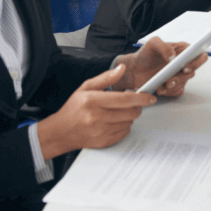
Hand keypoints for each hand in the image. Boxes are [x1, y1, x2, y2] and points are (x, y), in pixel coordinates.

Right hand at [36, 64, 156, 158]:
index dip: (141, 98)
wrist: (60, 132)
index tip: (150, 97)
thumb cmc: (74, 108)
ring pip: (128, 123)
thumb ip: (106, 78)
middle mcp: (96, 117)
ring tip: (118, 112)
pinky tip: (114, 122)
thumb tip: (122, 68)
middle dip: (137, 107)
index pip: (124, 99)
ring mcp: (100, 132)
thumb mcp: (86, 87)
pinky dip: (124, 126)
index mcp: (92, 101)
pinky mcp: (103, 142)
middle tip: (133, 103)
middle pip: (130, 112)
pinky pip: (124, 133)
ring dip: (129, 116)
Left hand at [111, 37, 207, 95]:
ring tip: (162, 86)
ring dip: (173, 86)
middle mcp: (184, 63)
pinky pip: (177, 91)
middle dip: (181, 78)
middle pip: (193, 72)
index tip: (185, 67)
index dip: (197, 62)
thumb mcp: (152, 43)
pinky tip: (160, 89)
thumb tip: (173, 57)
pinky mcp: (174, 87)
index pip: (200, 55)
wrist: (135, 69)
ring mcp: (179, 76)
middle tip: (170, 80)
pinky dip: (169, 92)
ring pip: (184, 83)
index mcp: (183, 51)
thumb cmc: (146, 54)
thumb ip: (164, 46)